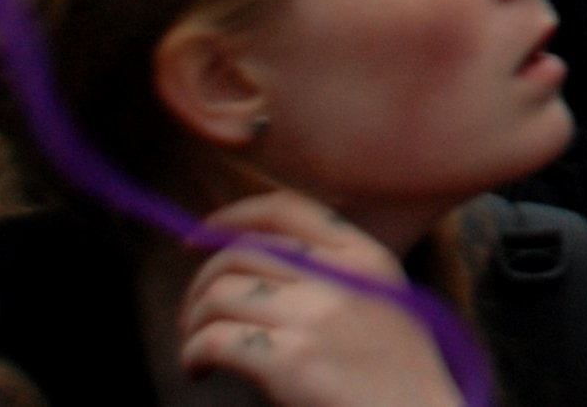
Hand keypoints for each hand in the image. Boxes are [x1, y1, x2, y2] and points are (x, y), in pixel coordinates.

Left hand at [175, 193, 464, 406]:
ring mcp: (316, 315)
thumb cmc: (393, 377)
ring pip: (220, 294)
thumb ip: (334, 278)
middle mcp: (341, 275)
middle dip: (200, 284)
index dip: (231, 218)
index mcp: (366, 256)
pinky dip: (193, 353)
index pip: (286, 210)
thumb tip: (256, 267)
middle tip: (194, 319)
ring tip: (197, 351)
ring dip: (193, 323)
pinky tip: (200, 369)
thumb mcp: (380, 305)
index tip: (196, 237)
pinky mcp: (292, 359)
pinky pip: (215, 339)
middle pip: (241, 254)